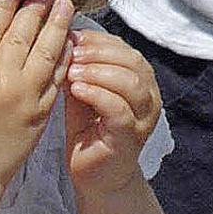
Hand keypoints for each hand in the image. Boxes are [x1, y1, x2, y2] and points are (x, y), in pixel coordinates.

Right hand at [0, 0, 73, 187]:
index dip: (3, 6)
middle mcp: (0, 81)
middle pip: (21, 34)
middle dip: (33, 7)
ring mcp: (25, 97)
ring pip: (46, 51)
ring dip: (57, 24)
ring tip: (64, 5)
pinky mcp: (42, 111)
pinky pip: (57, 76)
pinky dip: (64, 55)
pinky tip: (69, 39)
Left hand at [65, 29, 161, 194]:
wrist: (96, 177)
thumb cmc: (89, 133)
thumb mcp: (83, 94)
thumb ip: (79, 70)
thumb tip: (64, 39)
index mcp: (140, 81)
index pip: (125, 49)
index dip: (98, 40)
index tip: (72, 36)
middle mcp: (149, 97)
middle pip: (132, 62)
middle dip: (99, 53)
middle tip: (72, 52)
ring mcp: (143, 118)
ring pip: (130, 83)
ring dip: (98, 72)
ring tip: (72, 71)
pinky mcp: (130, 137)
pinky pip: (119, 110)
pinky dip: (97, 95)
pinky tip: (77, 90)